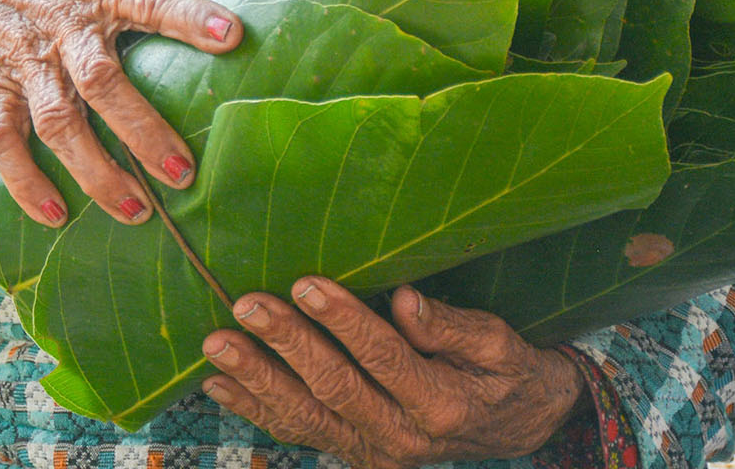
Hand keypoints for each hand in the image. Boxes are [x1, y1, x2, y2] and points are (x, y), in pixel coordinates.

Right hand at [0, 0, 260, 226]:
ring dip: (93, 170)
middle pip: (100, 82)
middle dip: (140, 129)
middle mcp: (62, 27)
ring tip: (136, 212)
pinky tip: (57, 218)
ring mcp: (25, 63)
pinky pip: (4, 142)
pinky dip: (25, 182)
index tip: (231, 37)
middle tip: (182, 173)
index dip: (188, 17)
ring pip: (56, 122)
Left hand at [200, 279, 589, 467]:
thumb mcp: (499, 344)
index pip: (383, 359)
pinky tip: (219, 385)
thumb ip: (452, 326)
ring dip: (257, 380)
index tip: (306, 283)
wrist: (516, 426)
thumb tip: (405, 300)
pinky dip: (256, 410)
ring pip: (306, 417)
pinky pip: (299, 433)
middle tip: (248, 305)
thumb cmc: (505, 371)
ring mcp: (374, 452)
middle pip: (335, 389)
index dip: (343, 321)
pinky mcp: (355, 453)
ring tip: (217, 347)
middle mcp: (403, 438)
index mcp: (441, 405)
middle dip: (287, 345)